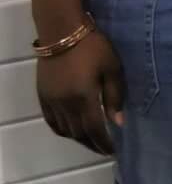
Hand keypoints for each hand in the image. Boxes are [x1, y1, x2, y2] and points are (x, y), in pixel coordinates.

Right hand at [36, 28, 124, 156]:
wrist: (63, 32)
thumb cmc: (94, 47)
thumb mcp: (112, 69)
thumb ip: (115, 97)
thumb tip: (118, 122)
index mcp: (84, 98)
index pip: (94, 129)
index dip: (103, 143)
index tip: (113, 151)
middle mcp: (65, 104)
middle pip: (78, 133)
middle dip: (92, 144)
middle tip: (104, 149)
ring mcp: (51, 101)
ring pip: (65, 129)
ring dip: (79, 138)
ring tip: (91, 141)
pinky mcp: (42, 96)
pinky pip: (52, 121)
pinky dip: (63, 130)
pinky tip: (72, 131)